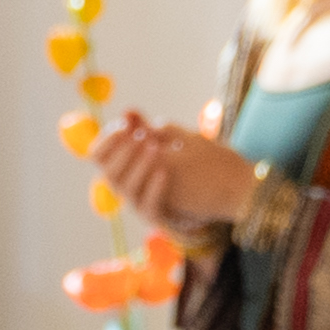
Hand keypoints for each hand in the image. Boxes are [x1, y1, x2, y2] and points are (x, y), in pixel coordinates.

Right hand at [98, 112, 263, 230]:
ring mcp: (142, 202)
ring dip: (137, 166)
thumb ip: (149, 129)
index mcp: (126, 166)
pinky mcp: (160, 216)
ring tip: (153, 147)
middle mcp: (129, 186)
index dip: (107, 140)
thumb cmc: (199, 162)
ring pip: (126, 189)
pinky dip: (154, 187)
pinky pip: (149, 205)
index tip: (124, 125)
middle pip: (108, 173)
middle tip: (139, 137)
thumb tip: (128, 112)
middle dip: (122, 152)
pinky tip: (164, 171)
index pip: (99, 156)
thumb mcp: (173, 140)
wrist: (230, 188)